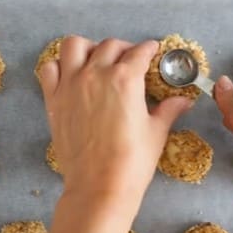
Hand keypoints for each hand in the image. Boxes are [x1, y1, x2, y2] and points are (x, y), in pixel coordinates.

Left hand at [37, 36, 192, 205]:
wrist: (99, 186)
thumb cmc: (131, 162)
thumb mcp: (155, 133)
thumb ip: (168, 111)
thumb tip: (183, 101)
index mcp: (126, 79)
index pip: (139, 52)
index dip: (149, 49)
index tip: (151, 50)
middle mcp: (96, 74)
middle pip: (110, 46)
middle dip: (123, 49)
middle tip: (129, 60)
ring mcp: (71, 85)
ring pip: (74, 46)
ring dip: (88, 48)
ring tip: (96, 60)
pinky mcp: (53, 100)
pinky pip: (49, 69)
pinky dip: (59, 66)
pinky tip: (69, 75)